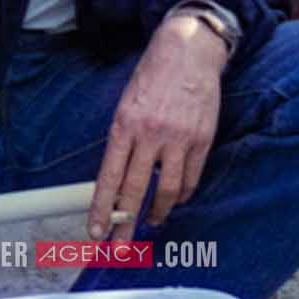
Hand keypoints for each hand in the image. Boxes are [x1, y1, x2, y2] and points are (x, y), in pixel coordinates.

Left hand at [85, 14, 225, 240]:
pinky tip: (174, 199)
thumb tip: (116, 179)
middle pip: (135, 191)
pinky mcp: (202, 139)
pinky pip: (190, 178)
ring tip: (150, 222)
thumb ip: (123, 140)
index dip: (102, 208)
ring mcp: (179, 138)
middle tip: (120, 247)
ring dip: (156, 213)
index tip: (97, 230)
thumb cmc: (153, 76)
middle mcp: (150, 133)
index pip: (109, 176)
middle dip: (125, 224)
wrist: (189, 50)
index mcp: (125, 124)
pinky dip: (181, 194)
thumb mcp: (127, 104)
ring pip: (167, 190)